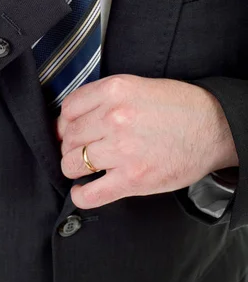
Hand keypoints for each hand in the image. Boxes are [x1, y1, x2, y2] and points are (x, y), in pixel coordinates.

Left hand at [56, 75, 238, 208]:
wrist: (214, 128)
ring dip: (74, 168)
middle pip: (69, 137)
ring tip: (84, 167)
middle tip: (80, 149)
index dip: (66, 122)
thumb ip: (105, 98)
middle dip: (70, 145)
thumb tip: (73, 118)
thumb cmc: (179, 107)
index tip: (70, 129)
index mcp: (115, 91)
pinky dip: (81, 195)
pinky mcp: (133, 179)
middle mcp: (115, 118)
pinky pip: (90, 194)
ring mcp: (123, 150)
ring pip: (72, 164)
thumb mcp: (138, 86)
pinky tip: (84, 191)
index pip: (68, 109)